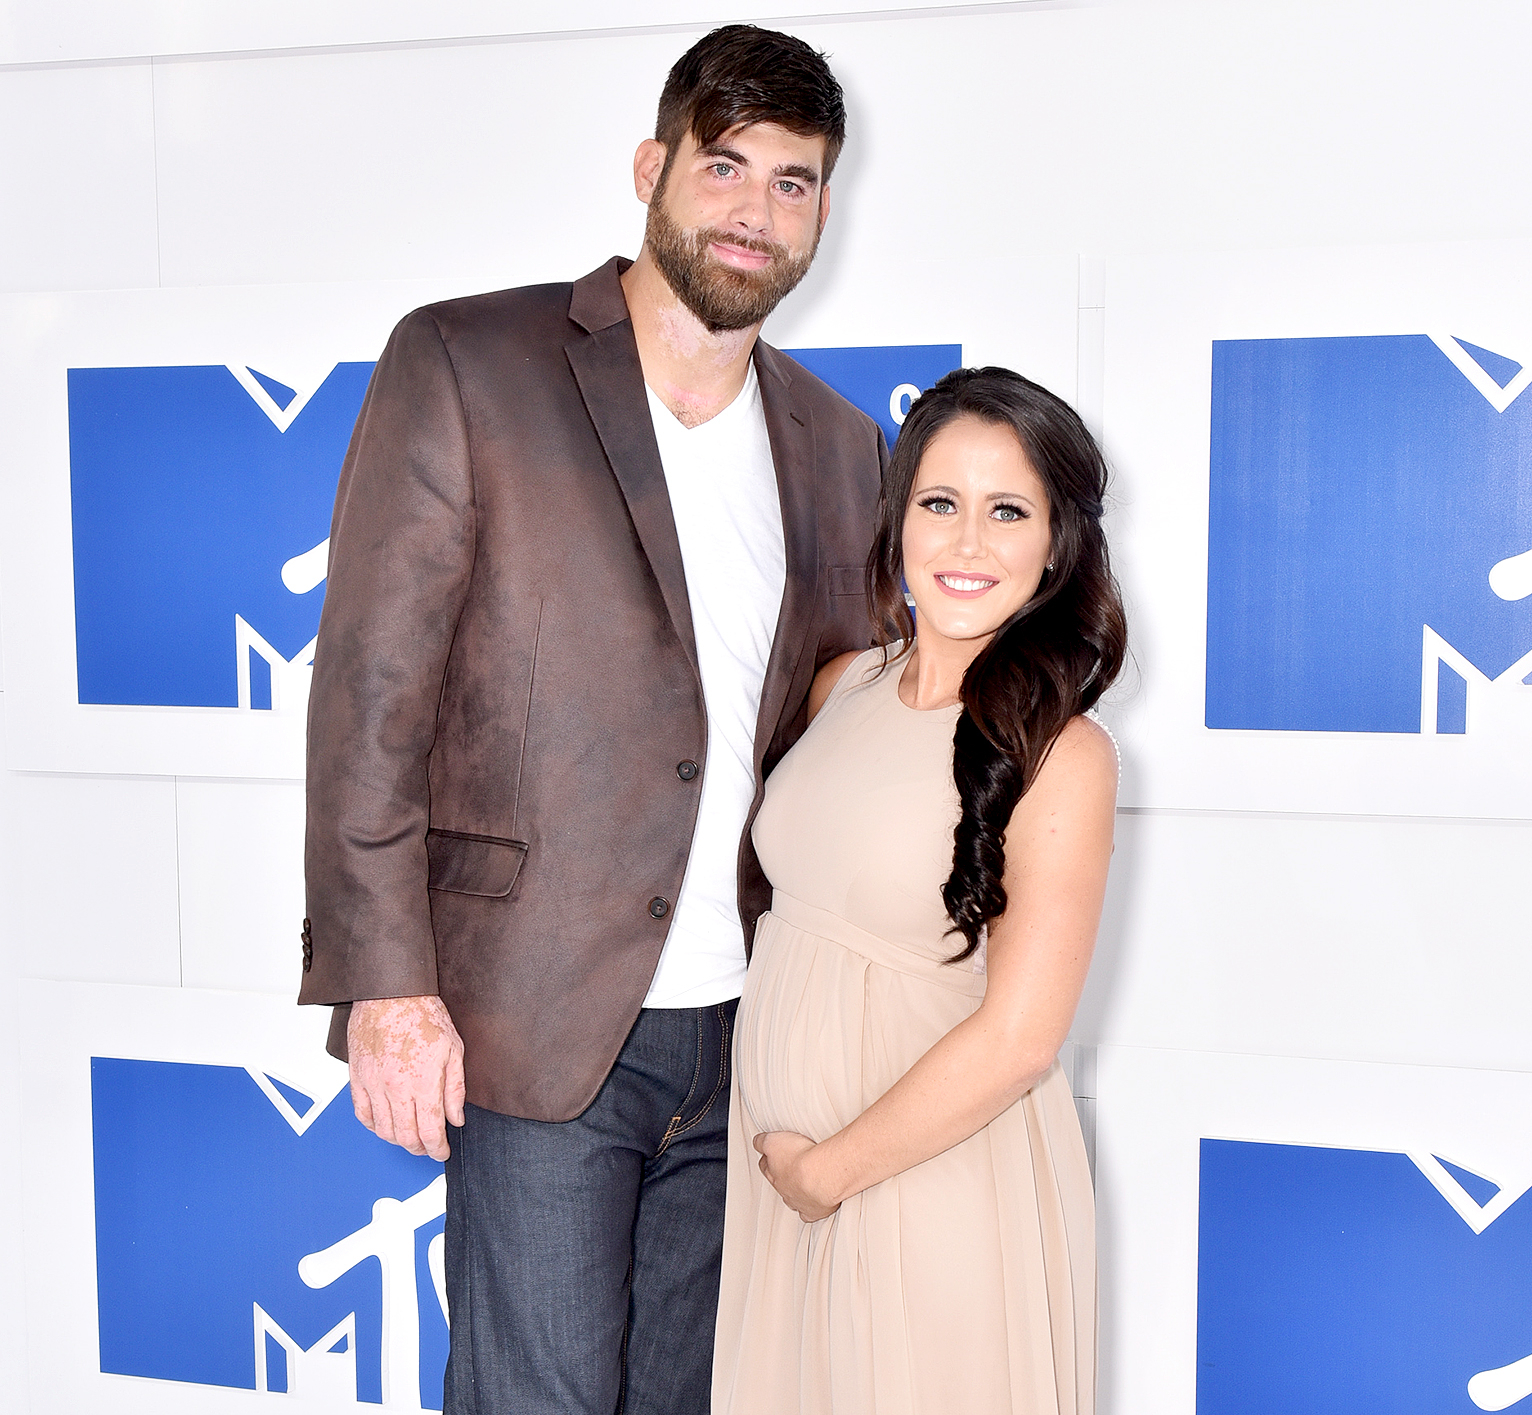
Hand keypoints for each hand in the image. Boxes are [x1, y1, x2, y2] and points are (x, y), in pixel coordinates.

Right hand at [347, 994, 465, 1161]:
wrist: (391, 993)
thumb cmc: (423, 1014)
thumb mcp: (454, 1049)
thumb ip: (455, 1088)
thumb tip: (457, 1118)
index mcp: (424, 1082)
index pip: (430, 1131)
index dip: (437, 1149)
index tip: (442, 1152)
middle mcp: (396, 1087)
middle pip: (406, 1136)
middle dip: (419, 1148)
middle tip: (427, 1148)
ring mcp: (374, 1084)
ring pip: (383, 1130)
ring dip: (397, 1140)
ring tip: (409, 1137)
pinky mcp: (357, 1078)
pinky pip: (362, 1114)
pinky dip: (373, 1126)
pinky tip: (384, 1124)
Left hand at [753, 1131, 841, 1222]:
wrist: (820, 1176)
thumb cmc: (801, 1156)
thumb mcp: (773, 1140)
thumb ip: (762, 1141)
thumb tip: (756, 1142)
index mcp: (773, 1172)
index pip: (765, 1165)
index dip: (767, 1158)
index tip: (770, 1153)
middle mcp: (783, 1189)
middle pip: (777, 1182)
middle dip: (780, 1174)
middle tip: (787, 1166)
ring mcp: (797, 1201)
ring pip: (791, 1198)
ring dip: (795, 1191)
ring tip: (802, 1183)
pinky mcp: (813, 1211)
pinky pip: (808, 1214)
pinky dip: (809, 1210)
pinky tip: (813, 1205)